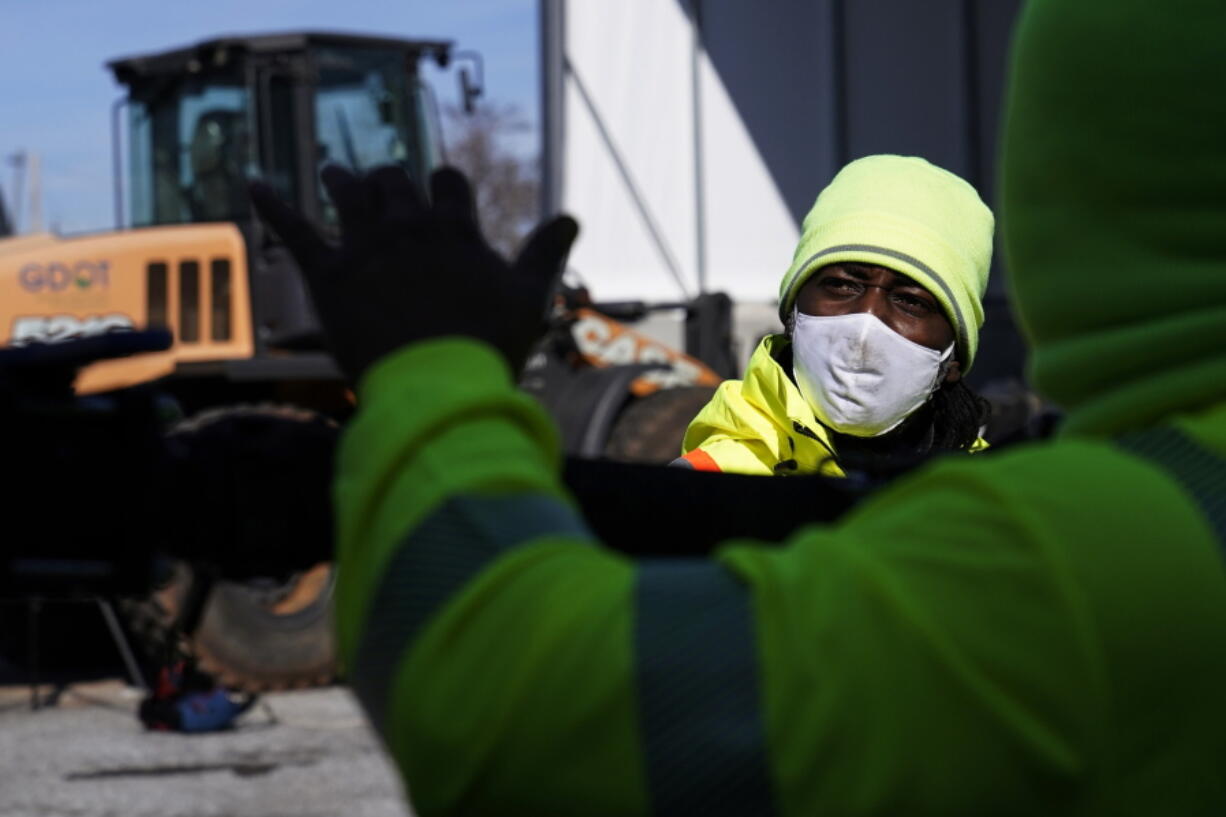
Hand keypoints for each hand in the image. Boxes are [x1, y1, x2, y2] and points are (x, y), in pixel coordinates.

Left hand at [250, 165, 577, 383]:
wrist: (438, 385)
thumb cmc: (488, 346)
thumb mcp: (529, 298)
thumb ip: (545, 254)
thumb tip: (573, 217)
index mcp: (454, 229)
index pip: (447, 181)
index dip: (444, 184)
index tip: (442, 193)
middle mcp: (407, 226)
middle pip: (394, 180)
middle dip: (391, 182)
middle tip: (384, 189)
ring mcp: (366, 246)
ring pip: (349, 192)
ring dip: (344, 180)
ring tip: (336, 175)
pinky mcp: (328, 273)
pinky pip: (294, 229)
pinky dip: (271, 204)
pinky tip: (253, 183)